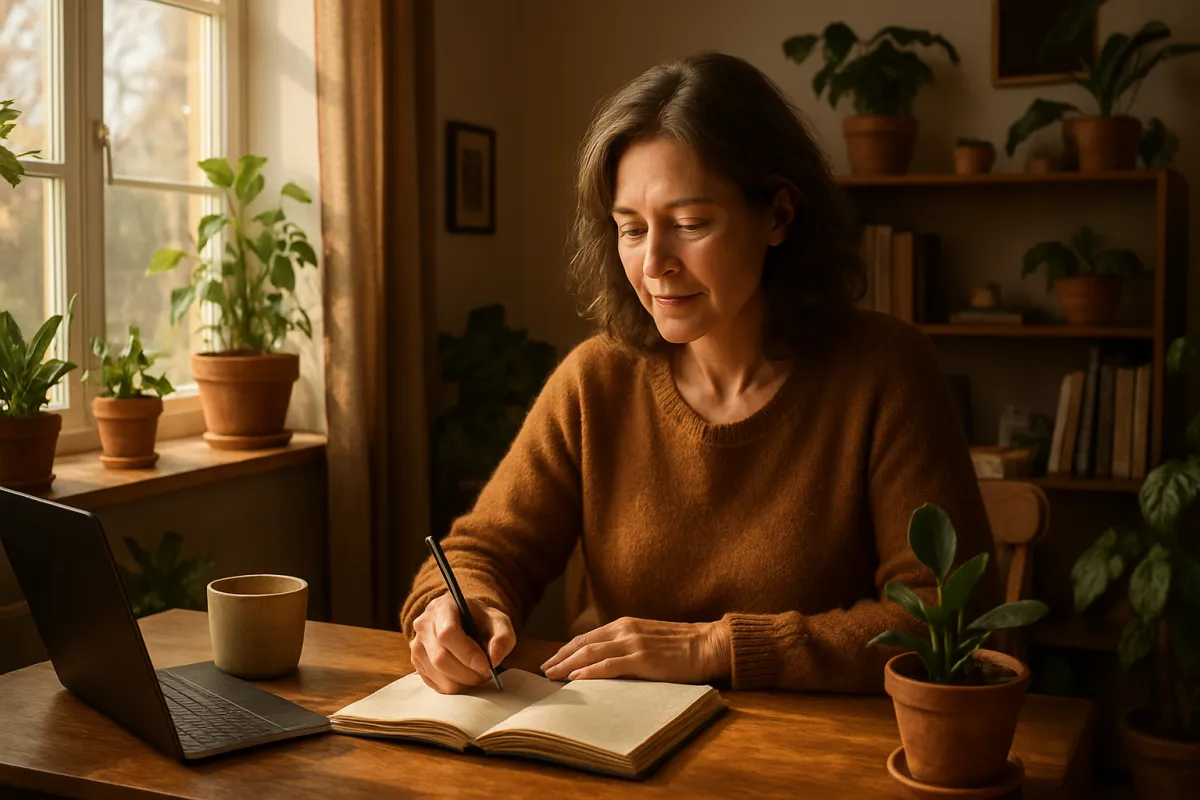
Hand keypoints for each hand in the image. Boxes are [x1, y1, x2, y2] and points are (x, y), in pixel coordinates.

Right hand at [410, 593, 515, 693]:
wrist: (463, 621)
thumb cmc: (480, 621)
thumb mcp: (499, 621)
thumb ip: (503, 637)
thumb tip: (494, 659)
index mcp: (443, 607)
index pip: (448, 633)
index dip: (467, 654)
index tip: (486, 666)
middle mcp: (424, 624)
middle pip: (440, 657)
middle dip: (466, 673)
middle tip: (485, 675)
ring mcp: (416, 644)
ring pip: (436, 673)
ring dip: (461, 682)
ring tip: (477, 676)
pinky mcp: (416, 662)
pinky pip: (433, 683)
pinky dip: (452, 686)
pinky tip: (464, 678)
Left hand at [540, 617, 730, 683]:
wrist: (709, 644)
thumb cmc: (682, 645)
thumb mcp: (648, 638)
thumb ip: (627, 645)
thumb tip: (606, 660)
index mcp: (625, 624)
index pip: (587, 637)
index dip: (566, 649)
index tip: (551, 661)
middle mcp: (625, 629)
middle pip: (583, 644)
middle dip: (560, 657)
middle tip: (543, 671)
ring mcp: (633, 643)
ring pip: (591, 653)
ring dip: (567, 665)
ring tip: (551, 676)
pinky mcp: (643, 659)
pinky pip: (609, 666)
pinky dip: (589, 672)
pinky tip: (576, 679)